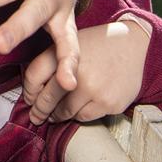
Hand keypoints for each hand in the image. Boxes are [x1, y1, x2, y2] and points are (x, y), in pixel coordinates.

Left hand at [23, 19, 149, 124]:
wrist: (133, 46)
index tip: (29, 99)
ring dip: (57, 115)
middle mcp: (76, 72)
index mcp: (63, 53)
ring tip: (55, 114)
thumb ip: (51, 62)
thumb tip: (33, 90)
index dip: (28, 91)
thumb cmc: (97, 45)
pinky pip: (84, 117)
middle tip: (36, 116)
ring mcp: (93, 89)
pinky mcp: (108, 103)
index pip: (33, 76)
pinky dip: (77, 116)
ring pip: (65, 112)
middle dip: (39, 110)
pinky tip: (76, 110)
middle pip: (46, 98)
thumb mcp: (70, 44)